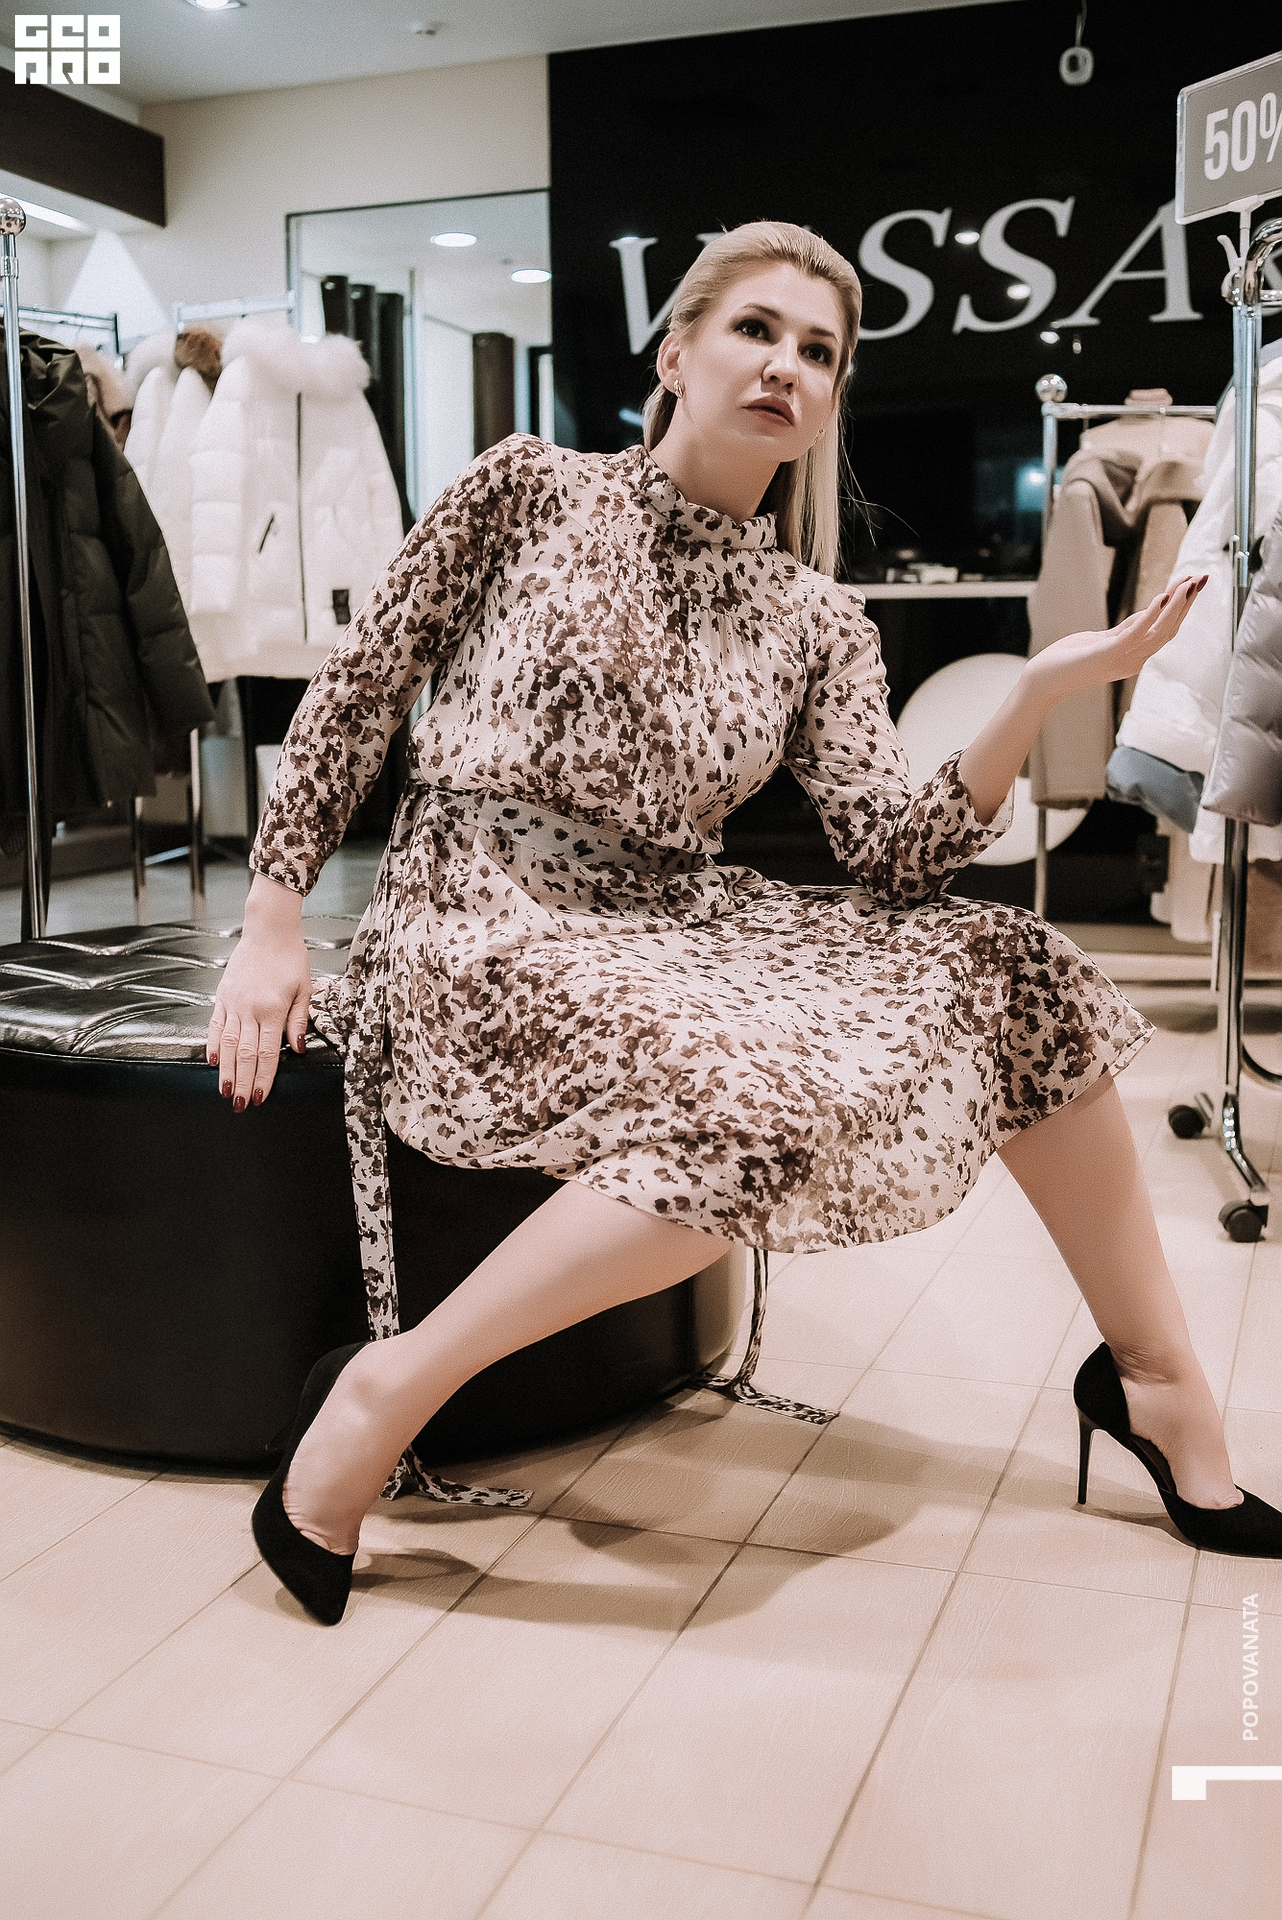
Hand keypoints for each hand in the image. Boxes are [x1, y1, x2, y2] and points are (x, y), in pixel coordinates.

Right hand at [206, 875, 310, 1109]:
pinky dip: (213, 1044)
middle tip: (240, 1106)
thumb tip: (297, 1049)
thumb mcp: (305, 988)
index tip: (261, 1097)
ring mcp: (233, 1003)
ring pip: (227, 1044)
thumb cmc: (291, 957)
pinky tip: (213, 1061)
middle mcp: (250, 1009)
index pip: (267, 1053)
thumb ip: (299, 1020)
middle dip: (243, 1083)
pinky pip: (215, 1025)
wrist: (268, 930)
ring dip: (226, 1071)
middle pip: (245, 1054)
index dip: (264, 1078)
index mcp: (272, 1009)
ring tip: (225, 1092)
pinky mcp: (223, 996)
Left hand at [1026, 573, 1208, 706]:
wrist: (1042, 681)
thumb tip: (1150, 612)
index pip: (1166, 629)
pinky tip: (1162, 598)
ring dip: (1176, 606)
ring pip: (1159, 632)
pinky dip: (1150, 616)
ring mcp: (1122, 659)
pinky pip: (1134, 634)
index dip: (1182, 606)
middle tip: (1203, 577)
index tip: (1194, 582)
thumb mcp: (1102, 640)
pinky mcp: (1107, 655)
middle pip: (1169, 629)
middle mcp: (1134, 660)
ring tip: (1189, 583)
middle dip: (1187, 602)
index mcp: (1134, 656)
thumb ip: (1127, 629)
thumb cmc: (1068, 660)